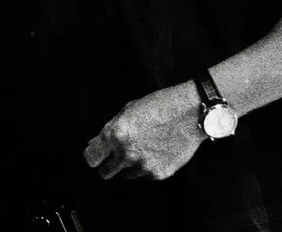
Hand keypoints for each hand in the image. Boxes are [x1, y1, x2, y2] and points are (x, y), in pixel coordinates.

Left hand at [83, 82, 203, 181]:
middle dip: (108, 164)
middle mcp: (127, 153)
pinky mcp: (158, 173)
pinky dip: (146, 167)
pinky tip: (156, 151)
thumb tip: (96, 145)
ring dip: (128, 166)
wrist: (190, 112)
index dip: (93, 155)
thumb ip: (110, 129)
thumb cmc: (160, 106)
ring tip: (142, 147)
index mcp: (116, 134)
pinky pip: (144, 175)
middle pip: (106, 172)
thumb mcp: (128, 110)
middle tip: (117, 154)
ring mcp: (143, 165)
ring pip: (125, 175)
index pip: (91, 158)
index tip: (96, 154)